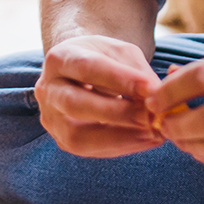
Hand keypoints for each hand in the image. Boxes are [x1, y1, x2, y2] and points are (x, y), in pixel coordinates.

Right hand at [35, 34, 164, 156]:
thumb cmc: (104, 59)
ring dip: (118, 138)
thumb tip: (156, 96)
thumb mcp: (121, 53)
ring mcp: (51, 118)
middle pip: (75, 105)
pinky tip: (144, 140)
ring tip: (152, 134)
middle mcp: (47, 90)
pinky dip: (120, 147)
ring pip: (77, 136)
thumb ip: (137, 72)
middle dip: (116, 113)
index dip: (119, 79)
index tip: (150, 87)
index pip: (86, 68)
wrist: (82, 73)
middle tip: (149, 116)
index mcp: (59, 58)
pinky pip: (88, 150)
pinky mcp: (61, 140)